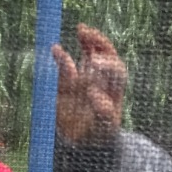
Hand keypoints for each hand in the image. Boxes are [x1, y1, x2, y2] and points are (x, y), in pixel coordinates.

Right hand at [53, 24, 126, 144]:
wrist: (81, 142)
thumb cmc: (99, 133)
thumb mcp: (105, 127)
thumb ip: (103, 112)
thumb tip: (95, 93)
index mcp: (115, 87)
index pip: (116, 69)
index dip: (107, 63)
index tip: (94, 63)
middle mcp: (102, 78)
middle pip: (104, 53)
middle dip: (98, 41)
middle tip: (87, 34)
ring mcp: (85, 77)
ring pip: (88, 53)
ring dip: (86, 40)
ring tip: (81, 29)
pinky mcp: (68, 82)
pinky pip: (65, 65)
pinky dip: (61, 57)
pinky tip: (55, 49)